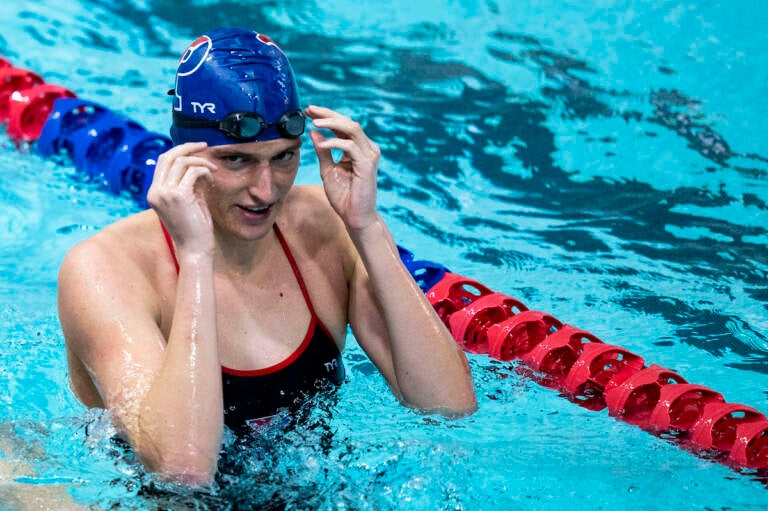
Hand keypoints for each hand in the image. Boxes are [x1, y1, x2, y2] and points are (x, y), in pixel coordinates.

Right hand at [146, 142, 215, 254]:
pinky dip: (205, 171)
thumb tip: (198, 163)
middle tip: (205, 146)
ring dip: (200, 161)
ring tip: (213, 169)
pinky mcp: (179, 196)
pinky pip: (193, 172)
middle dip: (188, 148)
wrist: (195, 249)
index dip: (179, 151)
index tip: (197, 148)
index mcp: (154, 192)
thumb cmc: (195, 227)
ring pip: (181, 162)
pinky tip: (212, 179)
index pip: (163, 161)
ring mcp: (165, 193)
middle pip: (168, 156)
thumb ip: (189, 182)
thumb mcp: (189, 200)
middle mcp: (155, 191)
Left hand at [306, 105, 380, 229]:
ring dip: (332, 122)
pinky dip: (334, 142)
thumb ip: (323, 152)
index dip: (326, 115)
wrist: (355, 216)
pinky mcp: (367, 164)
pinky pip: (350, 146)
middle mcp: (366, 148)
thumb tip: (313, 133)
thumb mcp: (328, 170)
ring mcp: (369, 155)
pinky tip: (321, 145)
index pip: (342, 125)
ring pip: (352, 128)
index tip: (308, 111)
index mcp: (357, 148)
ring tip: (314, 123)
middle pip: (348, 122)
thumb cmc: (344, 196)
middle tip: (309, 110)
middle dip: (327, 114)